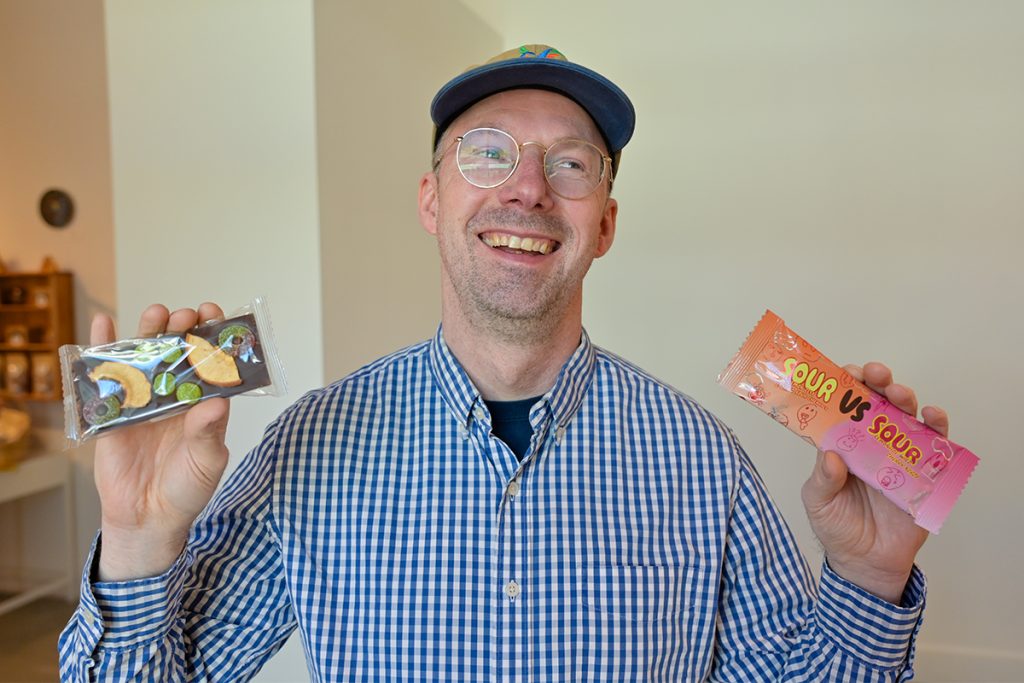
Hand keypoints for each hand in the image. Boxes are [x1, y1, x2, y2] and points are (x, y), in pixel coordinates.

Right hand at [93, 303, 231, 580]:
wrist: (148, 517)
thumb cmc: (187, 488)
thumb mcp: (206, 462)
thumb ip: (208, 433)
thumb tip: (215, 404)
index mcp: (203, 403)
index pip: (212, 363)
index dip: (214, 338)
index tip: (216, 317)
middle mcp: (175, 396)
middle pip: (179, 353)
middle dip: (184, 329)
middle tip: (186, 315)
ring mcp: (144, 400)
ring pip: (147, 357)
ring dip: (149, 331)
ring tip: (156, 314)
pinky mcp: (114, 410)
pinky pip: (107, 376)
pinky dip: (101, 349)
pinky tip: (102, 324)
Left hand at [801, 362, 948, 602]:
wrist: (866, 564)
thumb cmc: (837, 528)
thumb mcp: (818, 502)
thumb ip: (822, 479)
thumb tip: (830, 455)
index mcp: (842, 444)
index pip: (843, 407)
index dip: (844, 386)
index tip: (843, 373)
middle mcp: (870, 444)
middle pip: (877, 403)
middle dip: (876, 382)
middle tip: (875, 374)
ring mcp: (899, 455)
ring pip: (906, 417)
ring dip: (905, 399)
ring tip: (899, 393)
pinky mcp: (924, 473)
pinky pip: (935, 446)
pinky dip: (937, 428)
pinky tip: (932, 416)